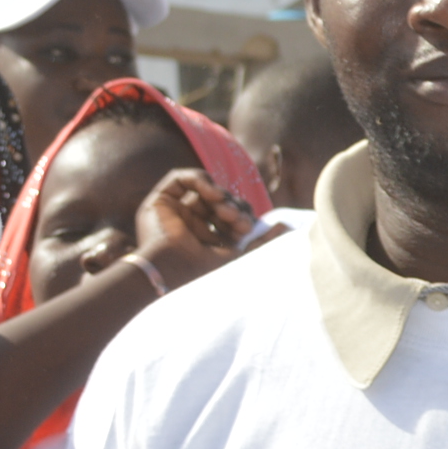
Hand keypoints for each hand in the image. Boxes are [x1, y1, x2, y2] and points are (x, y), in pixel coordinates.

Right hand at [133, 168, 258, 287]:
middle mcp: (192, 222)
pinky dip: (201, 180)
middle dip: (234, 207)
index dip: (242, 216)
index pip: (232, 214)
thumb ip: (261, 241)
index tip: (247, 228)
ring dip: (221, 196)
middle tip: (238, 221)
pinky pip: (182, 178)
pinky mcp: (161, 200)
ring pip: (205, 189)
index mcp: (210, 237)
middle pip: (221, 201)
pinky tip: (213, 193)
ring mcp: (176, 211)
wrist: (172, 270)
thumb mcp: (239, 254)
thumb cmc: (203, 270)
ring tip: (227, 212)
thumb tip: (286, 226)